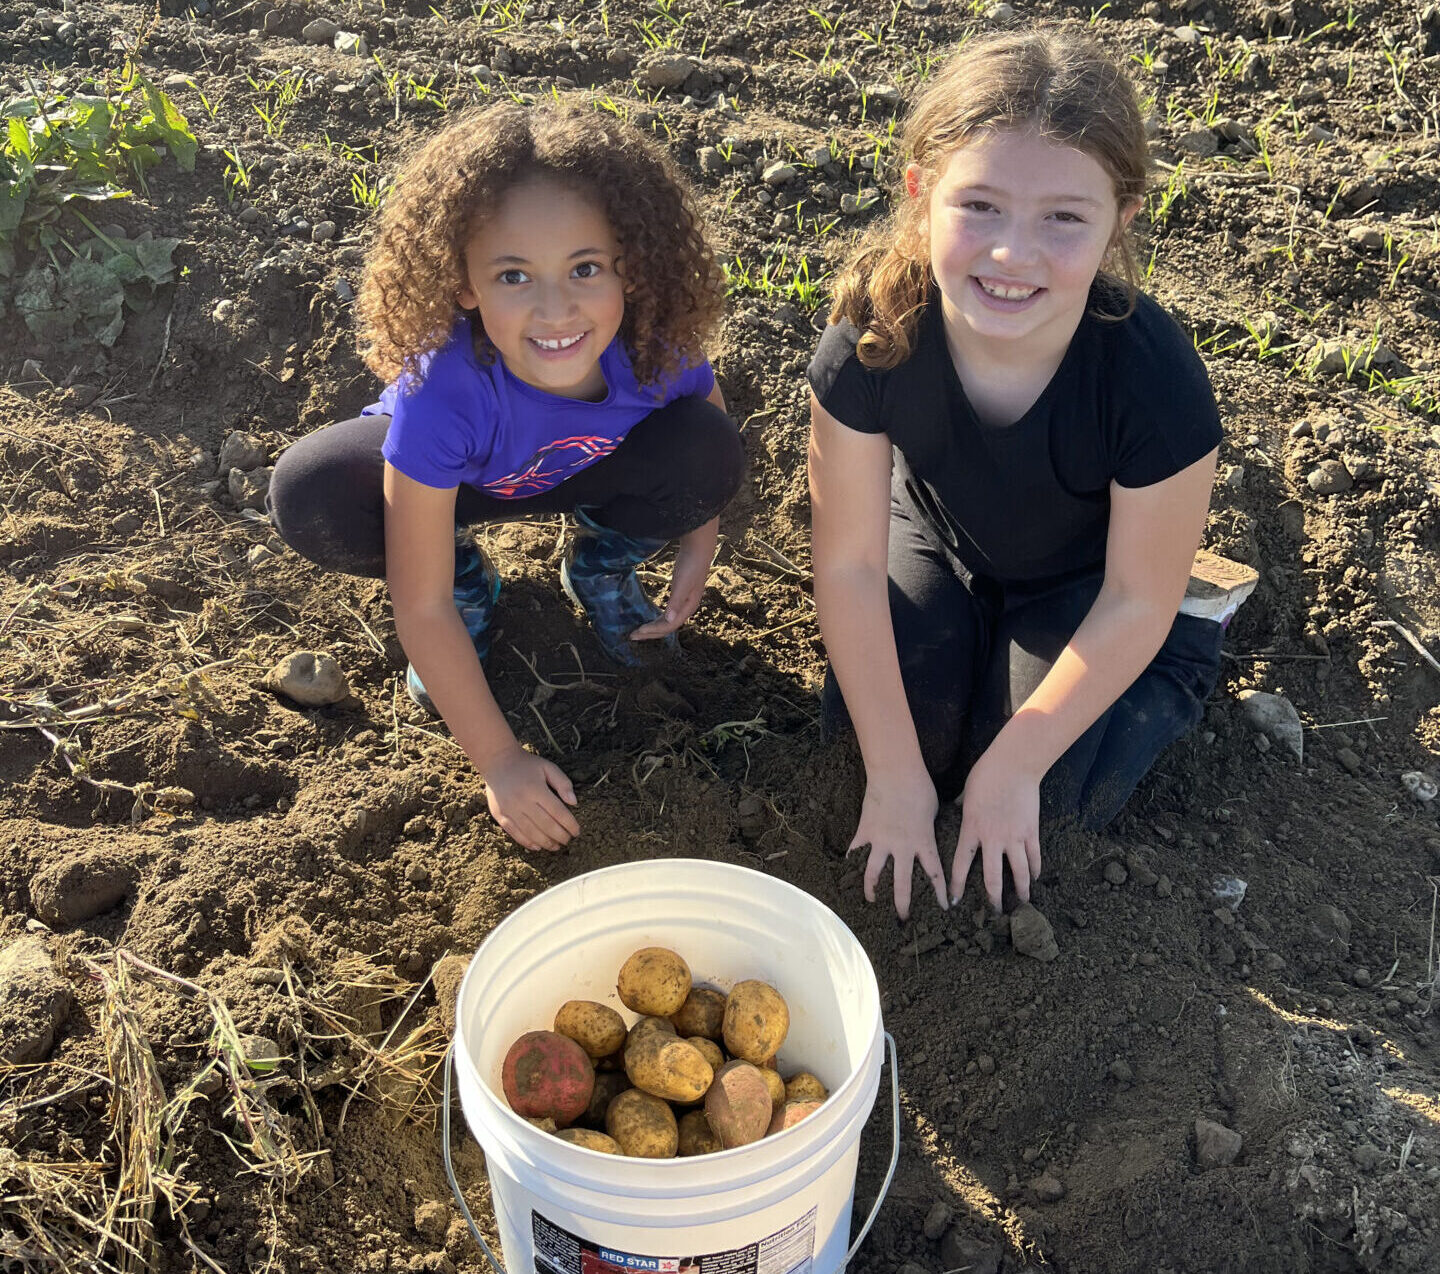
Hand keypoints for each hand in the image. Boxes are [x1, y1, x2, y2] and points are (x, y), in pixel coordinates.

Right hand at [481, 745, 579, 850]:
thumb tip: (574, 802)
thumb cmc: (527, 765)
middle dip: (560, 836)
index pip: (558, 812)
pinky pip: (515, 833)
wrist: (497, 761)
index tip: (577, 832)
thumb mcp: (548, 767)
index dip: (569, 824)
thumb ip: (563, 783)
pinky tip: (538, 847)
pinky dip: (527, 842)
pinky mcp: (499, 815)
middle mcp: (522, 801)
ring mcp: (509, 809)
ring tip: (556, 847)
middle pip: (546, 825)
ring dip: (546, 843)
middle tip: (568, 841)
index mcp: (536, 789)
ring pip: (531, 832)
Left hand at [630, 517, 718, 640]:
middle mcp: (686, 609)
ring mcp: (683, 603)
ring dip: (653, 627)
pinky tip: (650, 619)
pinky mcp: (679, 596)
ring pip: (667, 621)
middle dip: (650, 633)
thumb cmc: (690, 566)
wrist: (698, 550)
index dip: (654, 630)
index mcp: (688, 608)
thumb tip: (670, 620)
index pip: (669, 626)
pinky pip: (667, 614)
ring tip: (639, 630)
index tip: (638, 631)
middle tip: (632, 636)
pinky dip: (657, 619)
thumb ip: (675, 602)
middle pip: (667, 627)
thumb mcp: (682, 584)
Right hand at [849, 769, 947, 920]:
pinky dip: (852, 860)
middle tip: (903, 918)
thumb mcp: (934, 811)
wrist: (896, 774)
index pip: (934, 874)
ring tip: (872, 900)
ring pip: (874, 873)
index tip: (944, 907)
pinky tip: (847, 870)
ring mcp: (881, 841)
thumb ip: (930, 828)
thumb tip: (932, 831)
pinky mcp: (865, 831)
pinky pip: (856, 850)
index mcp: (923, 843)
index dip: (939, 893)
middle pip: (902, 884)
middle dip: (903, 904)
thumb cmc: (920, 788)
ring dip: (872, 889)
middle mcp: (902, 847)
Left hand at [948, 750, 1040, 911]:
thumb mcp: (966, 793)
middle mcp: (992, 838)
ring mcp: (1014, 837)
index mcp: (971, 829)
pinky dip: (1035, 869)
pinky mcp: (1031, 831)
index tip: (955, 901)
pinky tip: (1035, 878)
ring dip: (1020, 890)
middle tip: (995, 911)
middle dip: (993, 897)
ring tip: (1023, 902)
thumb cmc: (986, 774)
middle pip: (992, 877)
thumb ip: (962, 807)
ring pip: (1018, 872)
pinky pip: (1034, 856)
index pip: (961, 864)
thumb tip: (956, 807)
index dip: (957, 884)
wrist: (1014, 765)